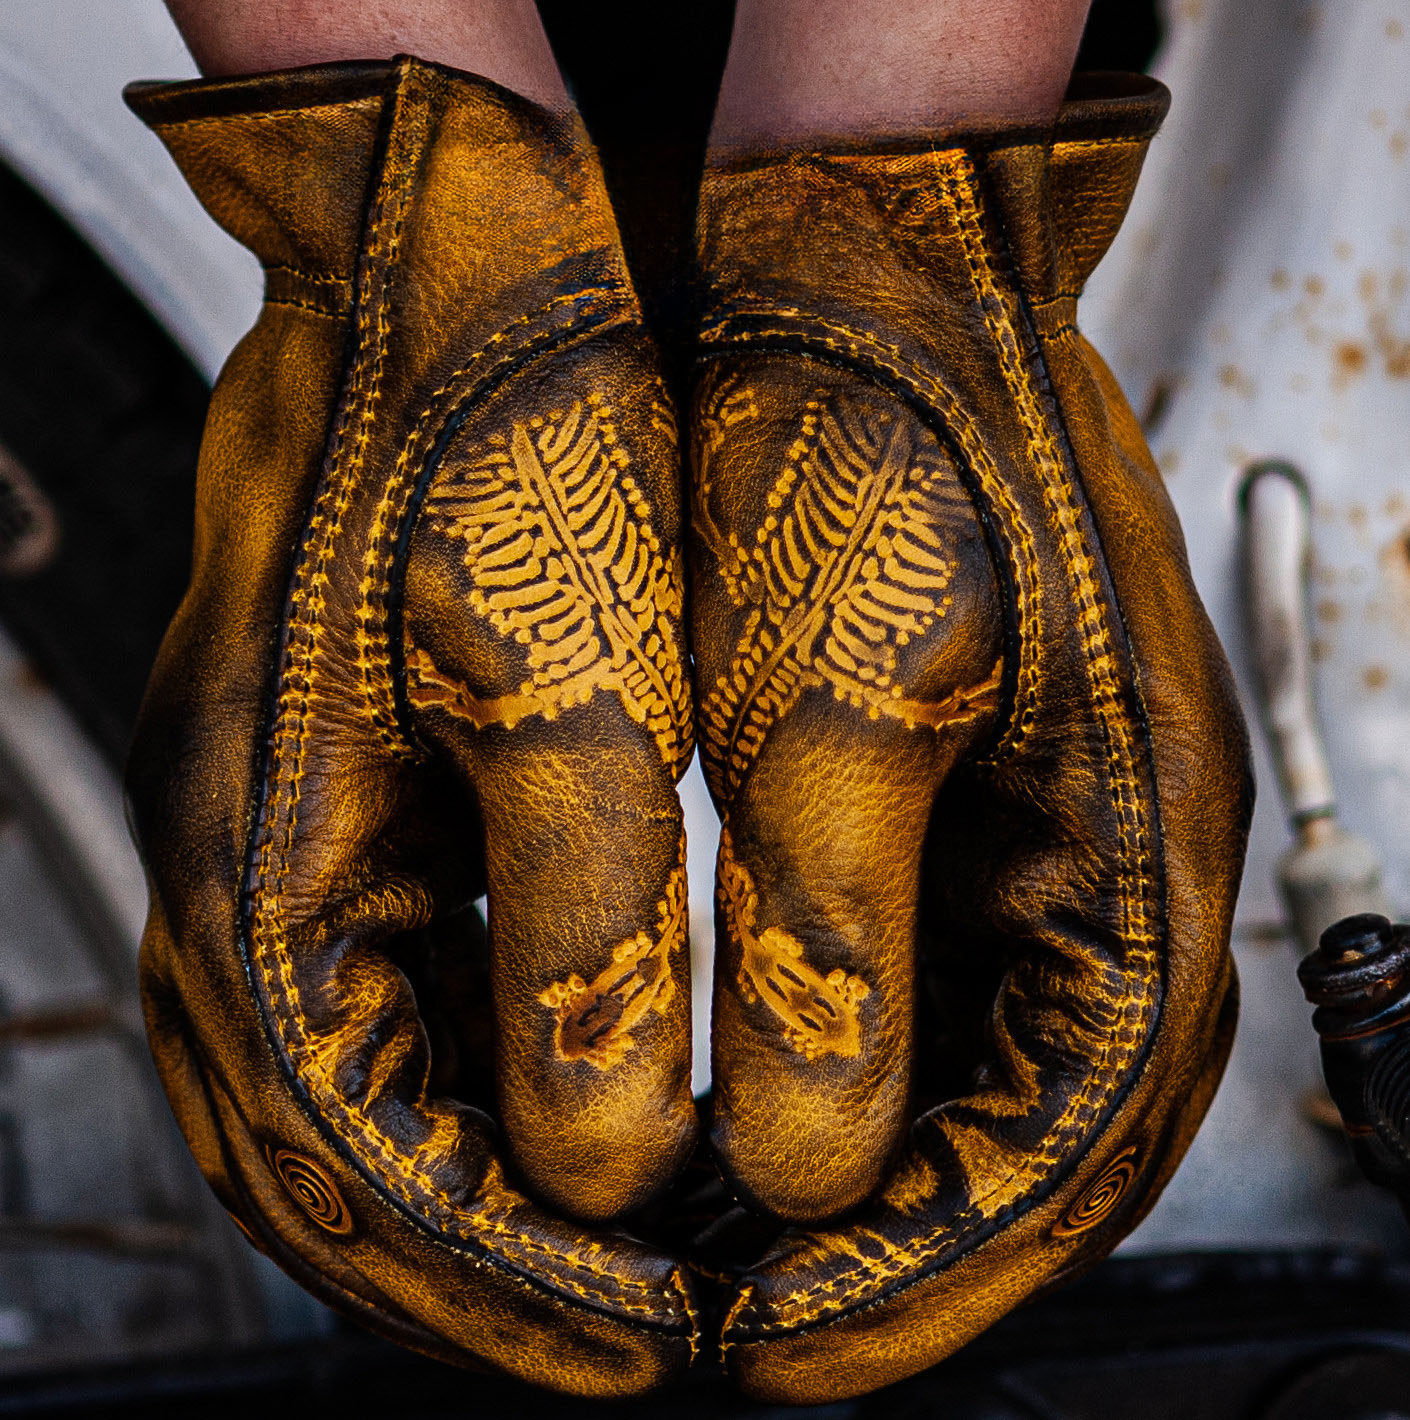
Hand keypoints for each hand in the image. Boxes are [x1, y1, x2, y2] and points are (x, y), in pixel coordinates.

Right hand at [126, 57, 697, 1393]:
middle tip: (644, 1338)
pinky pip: (384, 1003)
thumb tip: (621, 1153)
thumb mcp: (571, 666)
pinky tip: (572, 1108)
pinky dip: (476, 1092)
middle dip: (494, 1280)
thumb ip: (589, 926)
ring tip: (624, 1265)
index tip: (657, 1344)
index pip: (369, 1164)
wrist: (457, 242)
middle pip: (343, 1164)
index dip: (517, 1287)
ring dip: (482, 1204)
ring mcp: (277, 832)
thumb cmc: (500, 402)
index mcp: (272, 851)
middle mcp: (244, 864)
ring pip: (359, 1099)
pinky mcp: (333, 793)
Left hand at [689, 74, 1251, 1401]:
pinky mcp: (988, 803)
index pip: (1059, 1153)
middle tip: (751, 1334)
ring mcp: (1060, 835)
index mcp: (1131, 847)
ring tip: (733, 1262)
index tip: (778, 1353)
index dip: (920, 1282)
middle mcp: (1118, 861)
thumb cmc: (876, 428)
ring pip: (988, 1083)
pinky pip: (946, 997)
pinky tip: (755, 1115)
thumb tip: (796, 1162)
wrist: (871, 279)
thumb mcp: (833, 694)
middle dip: (901, 1261)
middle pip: (1037, 1142)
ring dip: (874, 1188)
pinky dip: (858, 1082)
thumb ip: (821, 940)